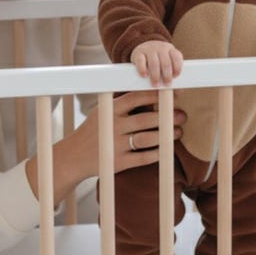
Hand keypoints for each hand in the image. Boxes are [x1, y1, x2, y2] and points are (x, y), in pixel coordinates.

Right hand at [24, 90, 185, 201]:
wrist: (73, 157)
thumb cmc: (95, 131)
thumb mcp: (103, 112)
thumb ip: (124, 104)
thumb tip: (153, 92)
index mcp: (110, 110)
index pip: (136, 97)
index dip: (156, 94)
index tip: (173, 93)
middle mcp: (113, 126)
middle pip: (146, 119)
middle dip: (167, 117)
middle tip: (182, 116)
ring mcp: (115, 145)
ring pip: (147, 138)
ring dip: (166, 135)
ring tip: (177, 132)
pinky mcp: (118, 162)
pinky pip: (144, 158)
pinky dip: (158, 153)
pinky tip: (166, 149)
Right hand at [131, 40, 183, 86]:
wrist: (142, 48)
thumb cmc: (158, 59)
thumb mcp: (166, 61)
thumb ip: (171, 72)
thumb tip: (178, 91)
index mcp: (170, 50)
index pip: (177, 57)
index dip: (177, 68)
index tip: (175, 77)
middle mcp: (161, 48)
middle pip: (166, 62)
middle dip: (167, 75)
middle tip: (166, 85)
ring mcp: (149, 49)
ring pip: (154, 63)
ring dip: (156, 76)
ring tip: (156, 85)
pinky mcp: (138, 53)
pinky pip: (141, 61)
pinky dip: (143, 69)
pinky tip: (144, 76)